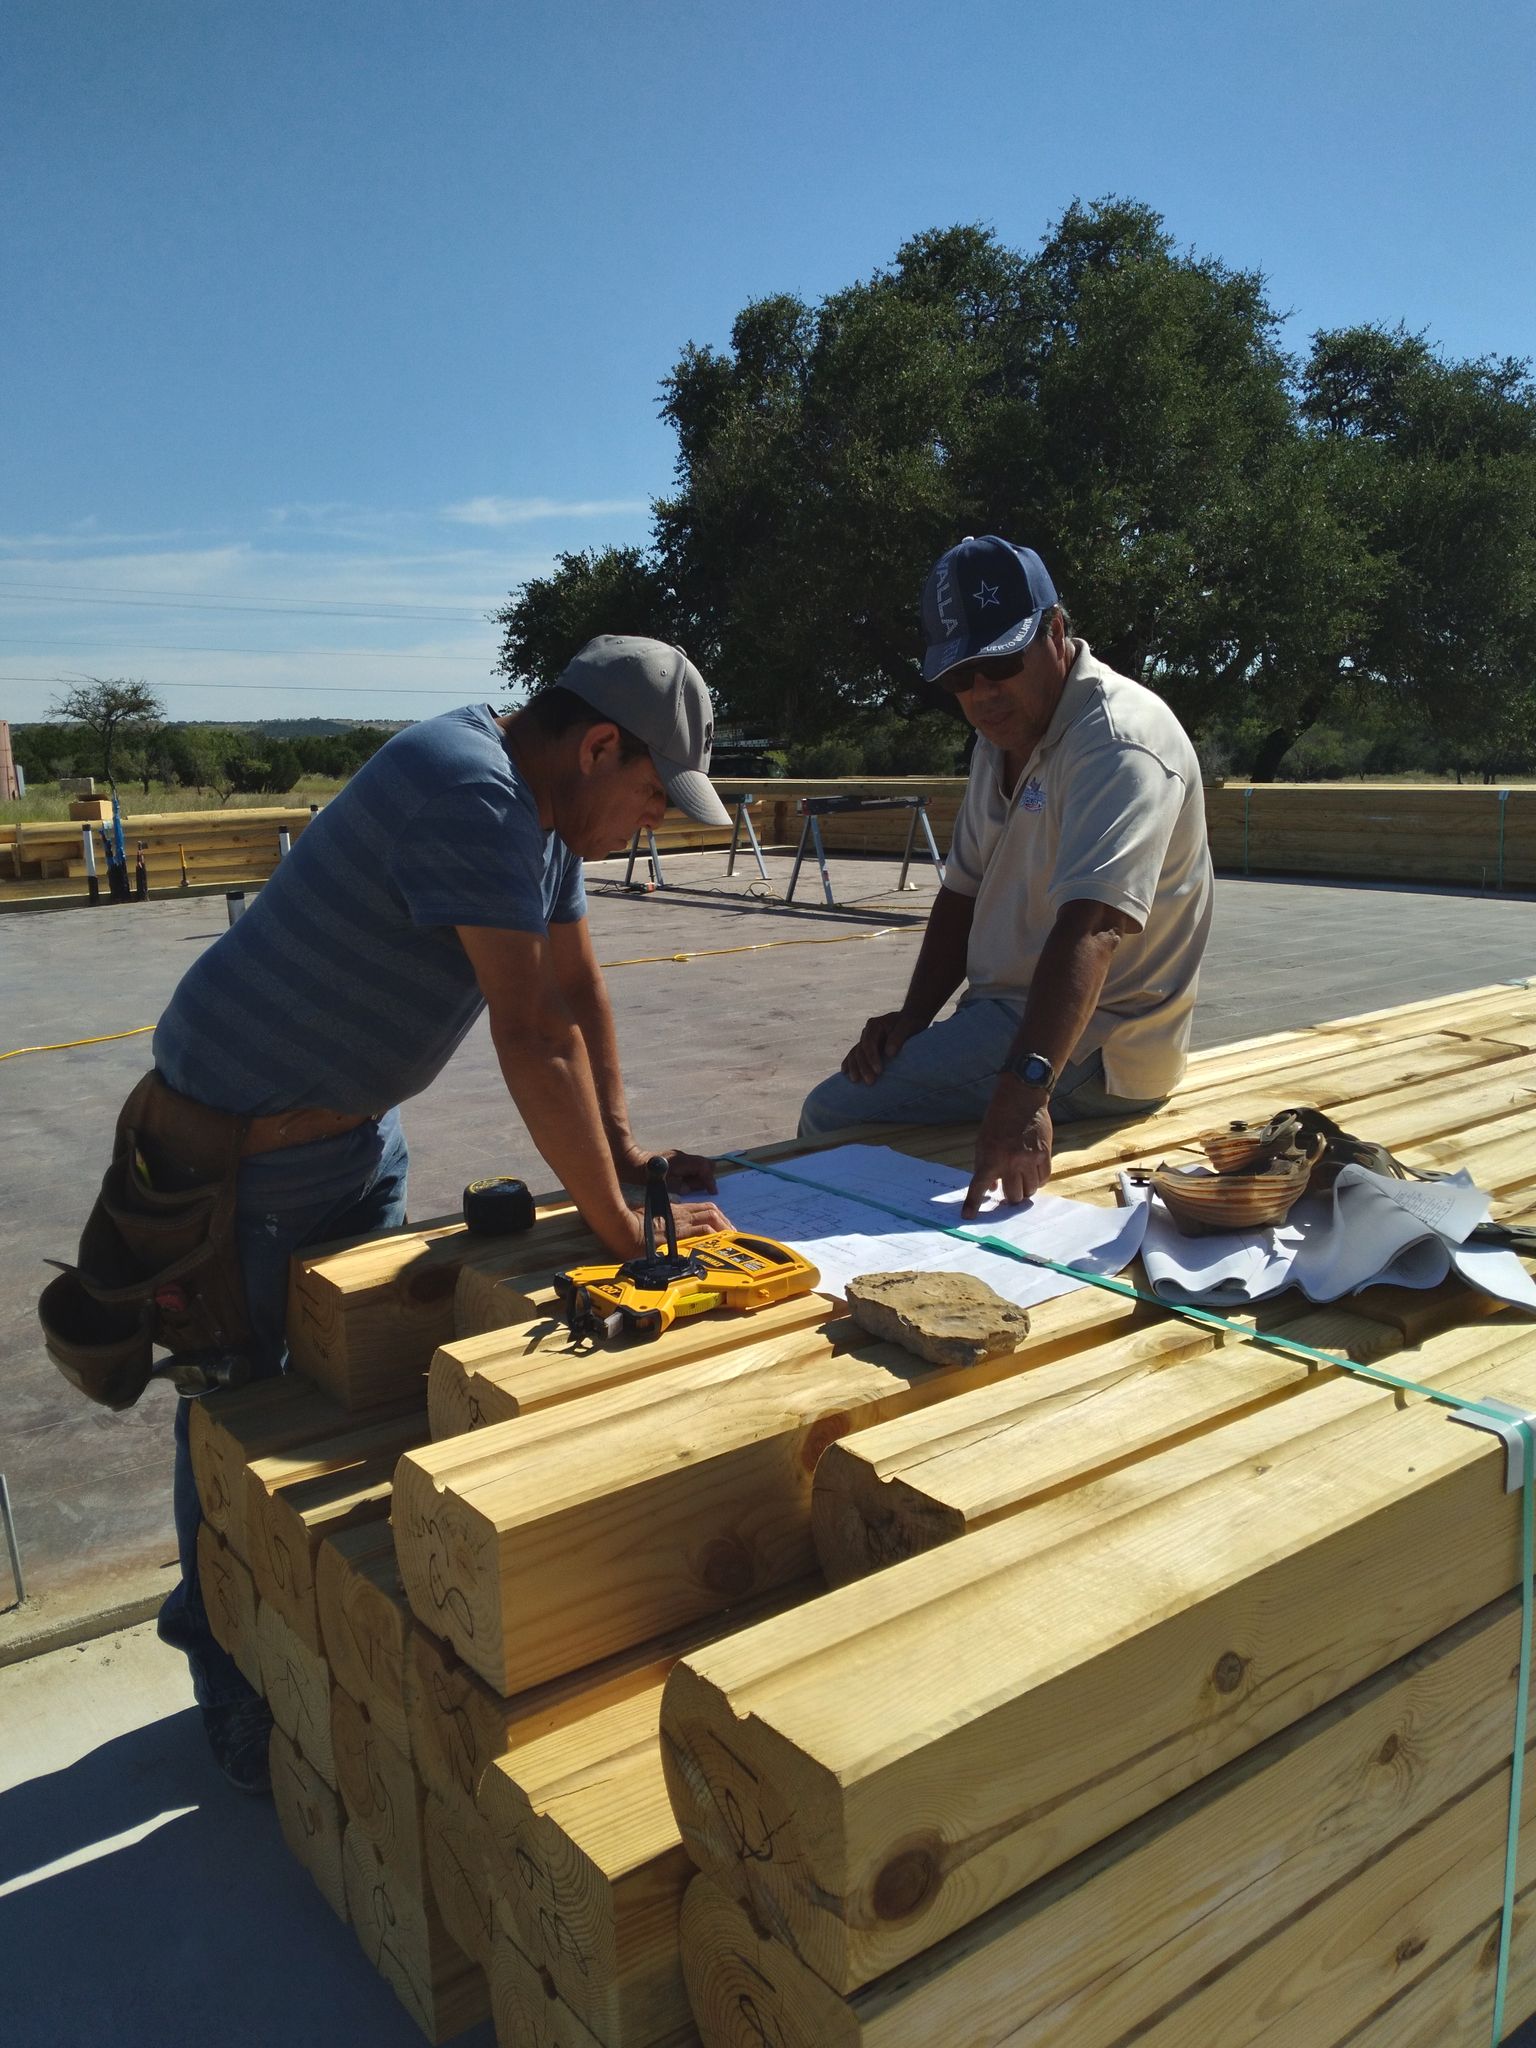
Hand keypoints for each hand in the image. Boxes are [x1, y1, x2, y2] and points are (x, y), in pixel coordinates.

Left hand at [617, 1145, 717, 1194]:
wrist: (629, 1164)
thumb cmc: (645, 1176)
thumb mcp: (663, 1185)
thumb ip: (679, 1186)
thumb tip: (688, 1188)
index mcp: (681, 1160)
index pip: (704, 1167)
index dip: (710, 1180)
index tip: (712, 1192)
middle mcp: (682, 1156)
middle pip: (704, 1164)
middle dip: (705, 1177)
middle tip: (698, 1191)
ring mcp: (678, 1157)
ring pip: (697, 1166)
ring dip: (697, 1178)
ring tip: (687, 1189)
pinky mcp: (673, 1161)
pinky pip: (688, 1168)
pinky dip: (689, 1176)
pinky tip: (681, 1185)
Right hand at [623, 1194, 732, 1253]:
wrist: (623, 1230)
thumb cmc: (630, 1224)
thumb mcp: (647, 1219)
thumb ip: (658, 1222)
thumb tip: (661, 1233)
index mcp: (675, 1210)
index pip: (702, 1207)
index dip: (716, 1215)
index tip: (723, 1225)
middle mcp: (681, 1214)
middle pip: (711, 1211)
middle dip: (725, 1221)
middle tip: (732, 1233)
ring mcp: (681, 1223)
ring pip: (711, 1219)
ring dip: (723, 1228)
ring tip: (730, 1238)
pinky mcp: (680, 1233)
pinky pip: (703, 1231)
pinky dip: (713, 1235)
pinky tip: (718, 1242)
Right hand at [841, 1010, 924, 1084]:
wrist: (910, 1019)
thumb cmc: (910, 1022)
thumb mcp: (908, 1026)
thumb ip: (898, 1037)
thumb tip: (889, 1054)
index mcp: (875, 1025)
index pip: (869, 1043)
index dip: (872, 1057)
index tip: (879, 1071)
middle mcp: (867, 1031)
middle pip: (860, 1050)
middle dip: (863, 1067)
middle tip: (870, 1082)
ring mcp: (865, 1039)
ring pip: (855, 1053)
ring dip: (855, 1067)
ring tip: (855, 1081)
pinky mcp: (867, 1047)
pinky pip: (855, 1055)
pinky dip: (849, 1063)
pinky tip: (844, 1072)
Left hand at [963, 1081, 1053, 1216]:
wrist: (1020, 1100)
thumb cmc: (997, 1122)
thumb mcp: (983, 1143)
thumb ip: (984, 1167)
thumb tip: (990, 1189)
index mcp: (990, 1159)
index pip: (978, 1187)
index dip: (973, 1204)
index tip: (967, 1217)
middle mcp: (1010, 1163)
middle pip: (1012, 1197)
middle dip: (1009, 1199)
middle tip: (1008, 1193)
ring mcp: (1029, 1160)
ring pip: (1030, 1190)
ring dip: (1024, 1190)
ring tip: (1021, 1182)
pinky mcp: (1044, 1154)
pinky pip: (1043, 1179)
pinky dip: (1038, 1181)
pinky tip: (1033, 1175)